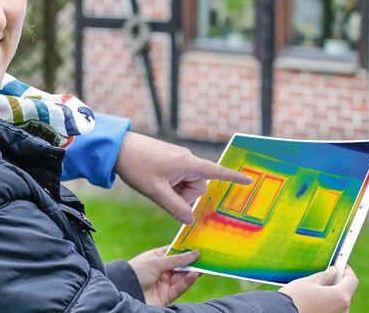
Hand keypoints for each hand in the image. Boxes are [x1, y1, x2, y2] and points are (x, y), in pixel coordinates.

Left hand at [114, 132, 251, 223]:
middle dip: (184, 196)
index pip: (216, 172)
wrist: (118, 147)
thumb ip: (175, 208)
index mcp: (188, 164)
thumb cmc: (137, 166)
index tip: (250, 181)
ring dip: (175, 191)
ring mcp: (179, 160)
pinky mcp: (171, 162)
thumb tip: (191, 220)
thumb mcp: (155, 192)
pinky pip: (178, 180)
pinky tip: (156, 181)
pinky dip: (171, 186)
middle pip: (198, 187)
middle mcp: (187, 160)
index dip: (233, 178)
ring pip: (187, 185)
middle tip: (162, 191)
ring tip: (156, 183)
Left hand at [127, 246, 200, 305]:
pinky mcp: (167, 295)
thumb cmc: (136, 272)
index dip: (185, 249)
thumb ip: (176, 259)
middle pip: (181, 265)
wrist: (125, 291)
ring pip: (182, 276)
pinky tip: (194, 274)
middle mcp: (161, 270)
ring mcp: (164, 283)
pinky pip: (180, 287)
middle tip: (207, 255)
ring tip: (205, 265)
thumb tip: (194, 252)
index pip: (174, 252)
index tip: (199, 244)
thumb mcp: (155, 262)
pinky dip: (188, 281)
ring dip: (193, 271)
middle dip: (192, 261)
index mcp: (156, 258)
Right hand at [279, 266, 358, 312]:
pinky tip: (314, 301)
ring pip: (338, 303)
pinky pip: (332, 310)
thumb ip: (324, 276)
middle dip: (337, 284)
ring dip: (331, 295)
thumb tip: (333, 271)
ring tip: (315, 291)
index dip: (346, 271)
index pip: (352, 281)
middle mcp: (343, 310)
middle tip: (326, 276)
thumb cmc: (295, 299)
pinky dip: (326, 305)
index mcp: (340, 297)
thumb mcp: (308, 282)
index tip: (341, 266)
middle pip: (345, 293)